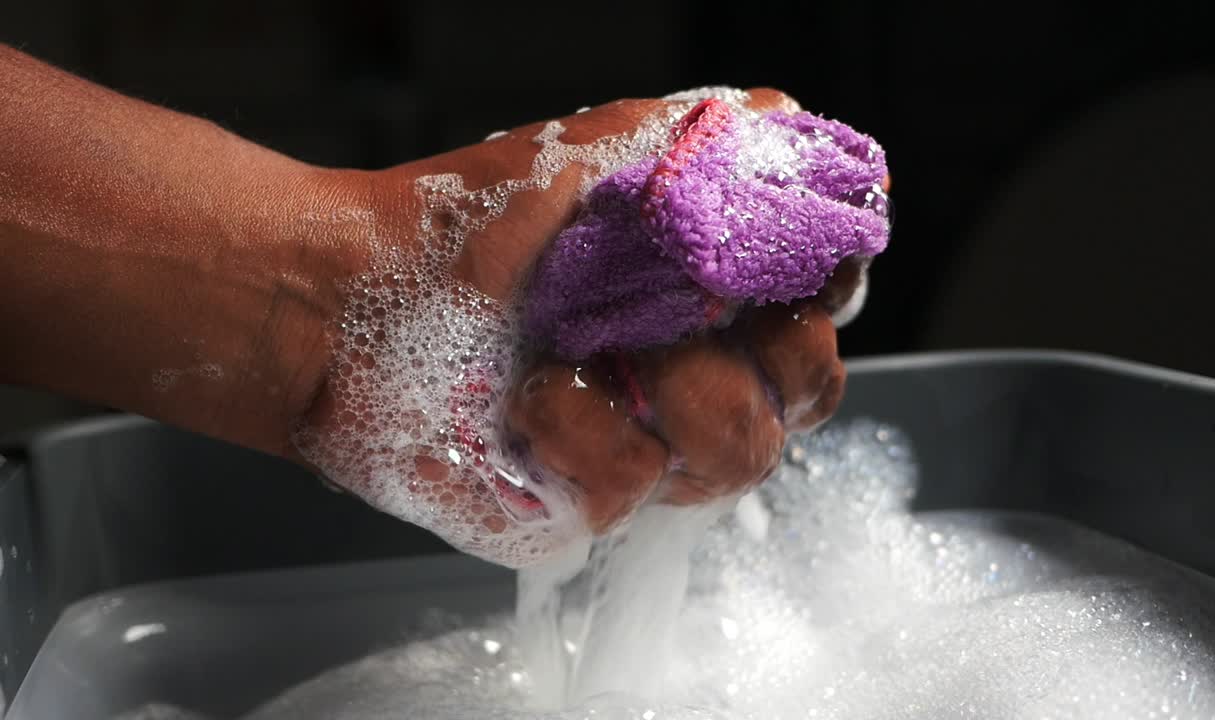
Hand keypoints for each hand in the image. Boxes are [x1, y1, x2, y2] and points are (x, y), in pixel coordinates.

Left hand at [297, 89, 873, 550]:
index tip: (798, 266)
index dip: (826, 291)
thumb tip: (802, 131)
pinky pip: (636, 481)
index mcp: (704, 297)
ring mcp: (642, 444)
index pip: (821, 308)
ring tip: (586, 345)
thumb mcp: (599, 154)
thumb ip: (713, 143)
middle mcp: (688, 375)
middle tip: (698, 307)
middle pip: (807, 394)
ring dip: (675, 386)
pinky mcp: (585, 504)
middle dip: (775, 350)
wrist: (342, 295)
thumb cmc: (461, 222)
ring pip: (743, 452)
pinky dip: (575, 420)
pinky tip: (521, 398)